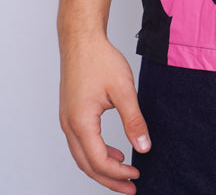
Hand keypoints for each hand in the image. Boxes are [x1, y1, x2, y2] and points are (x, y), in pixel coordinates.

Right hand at [59, 35, 150, 192]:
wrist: (82, 40)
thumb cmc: (100, 60)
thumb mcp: (124, 89)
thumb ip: (134, 120)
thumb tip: (144, 147)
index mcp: (81, 122)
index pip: (99, 160)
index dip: (118, 172)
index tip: (137, 174)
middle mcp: (69, 125)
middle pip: (87, 165)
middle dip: (109, 179)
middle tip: (130, 187)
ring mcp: (67, 120)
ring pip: (82, 156)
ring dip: (102, 168)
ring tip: (123, 172)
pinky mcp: (70, 114)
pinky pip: (81, 143)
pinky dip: (96, 153)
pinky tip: (113, 150)